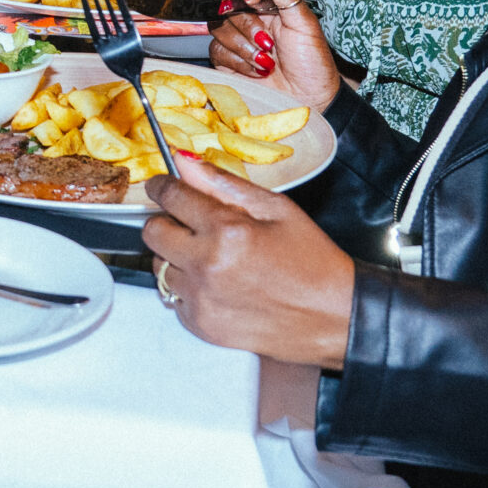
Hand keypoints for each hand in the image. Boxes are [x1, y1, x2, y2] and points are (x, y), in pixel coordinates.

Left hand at [143, 158, 355, 369]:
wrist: (334, 319)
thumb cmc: (313, 263)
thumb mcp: (277, 210)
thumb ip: (225, 184)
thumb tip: (186, 162)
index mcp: (227, 231)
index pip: (171, 196)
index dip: (163, 186)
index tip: (163, 186)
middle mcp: (207, 266)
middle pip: (153, 232)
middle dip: (168, 222)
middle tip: (192, 225)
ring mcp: (201, 299)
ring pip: (159, 266)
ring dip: (177, 257)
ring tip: (212, 258)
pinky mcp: (201, 325)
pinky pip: (173, 297)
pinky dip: (188, 288)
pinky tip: (217, 284)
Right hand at [209, 0, 339, 107]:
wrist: (309, 101)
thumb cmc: (313, 63)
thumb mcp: (302, 21)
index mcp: (272, 7)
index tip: (256, 1)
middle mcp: (252, 21)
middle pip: (227, 5)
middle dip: (247, 25)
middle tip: (268, 42)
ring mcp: (239, 41)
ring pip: (219, 27)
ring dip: (243, 45)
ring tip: (266, 61)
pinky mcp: (227, 63)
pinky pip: (216, 51)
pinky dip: (237, 61)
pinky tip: (256, 71)